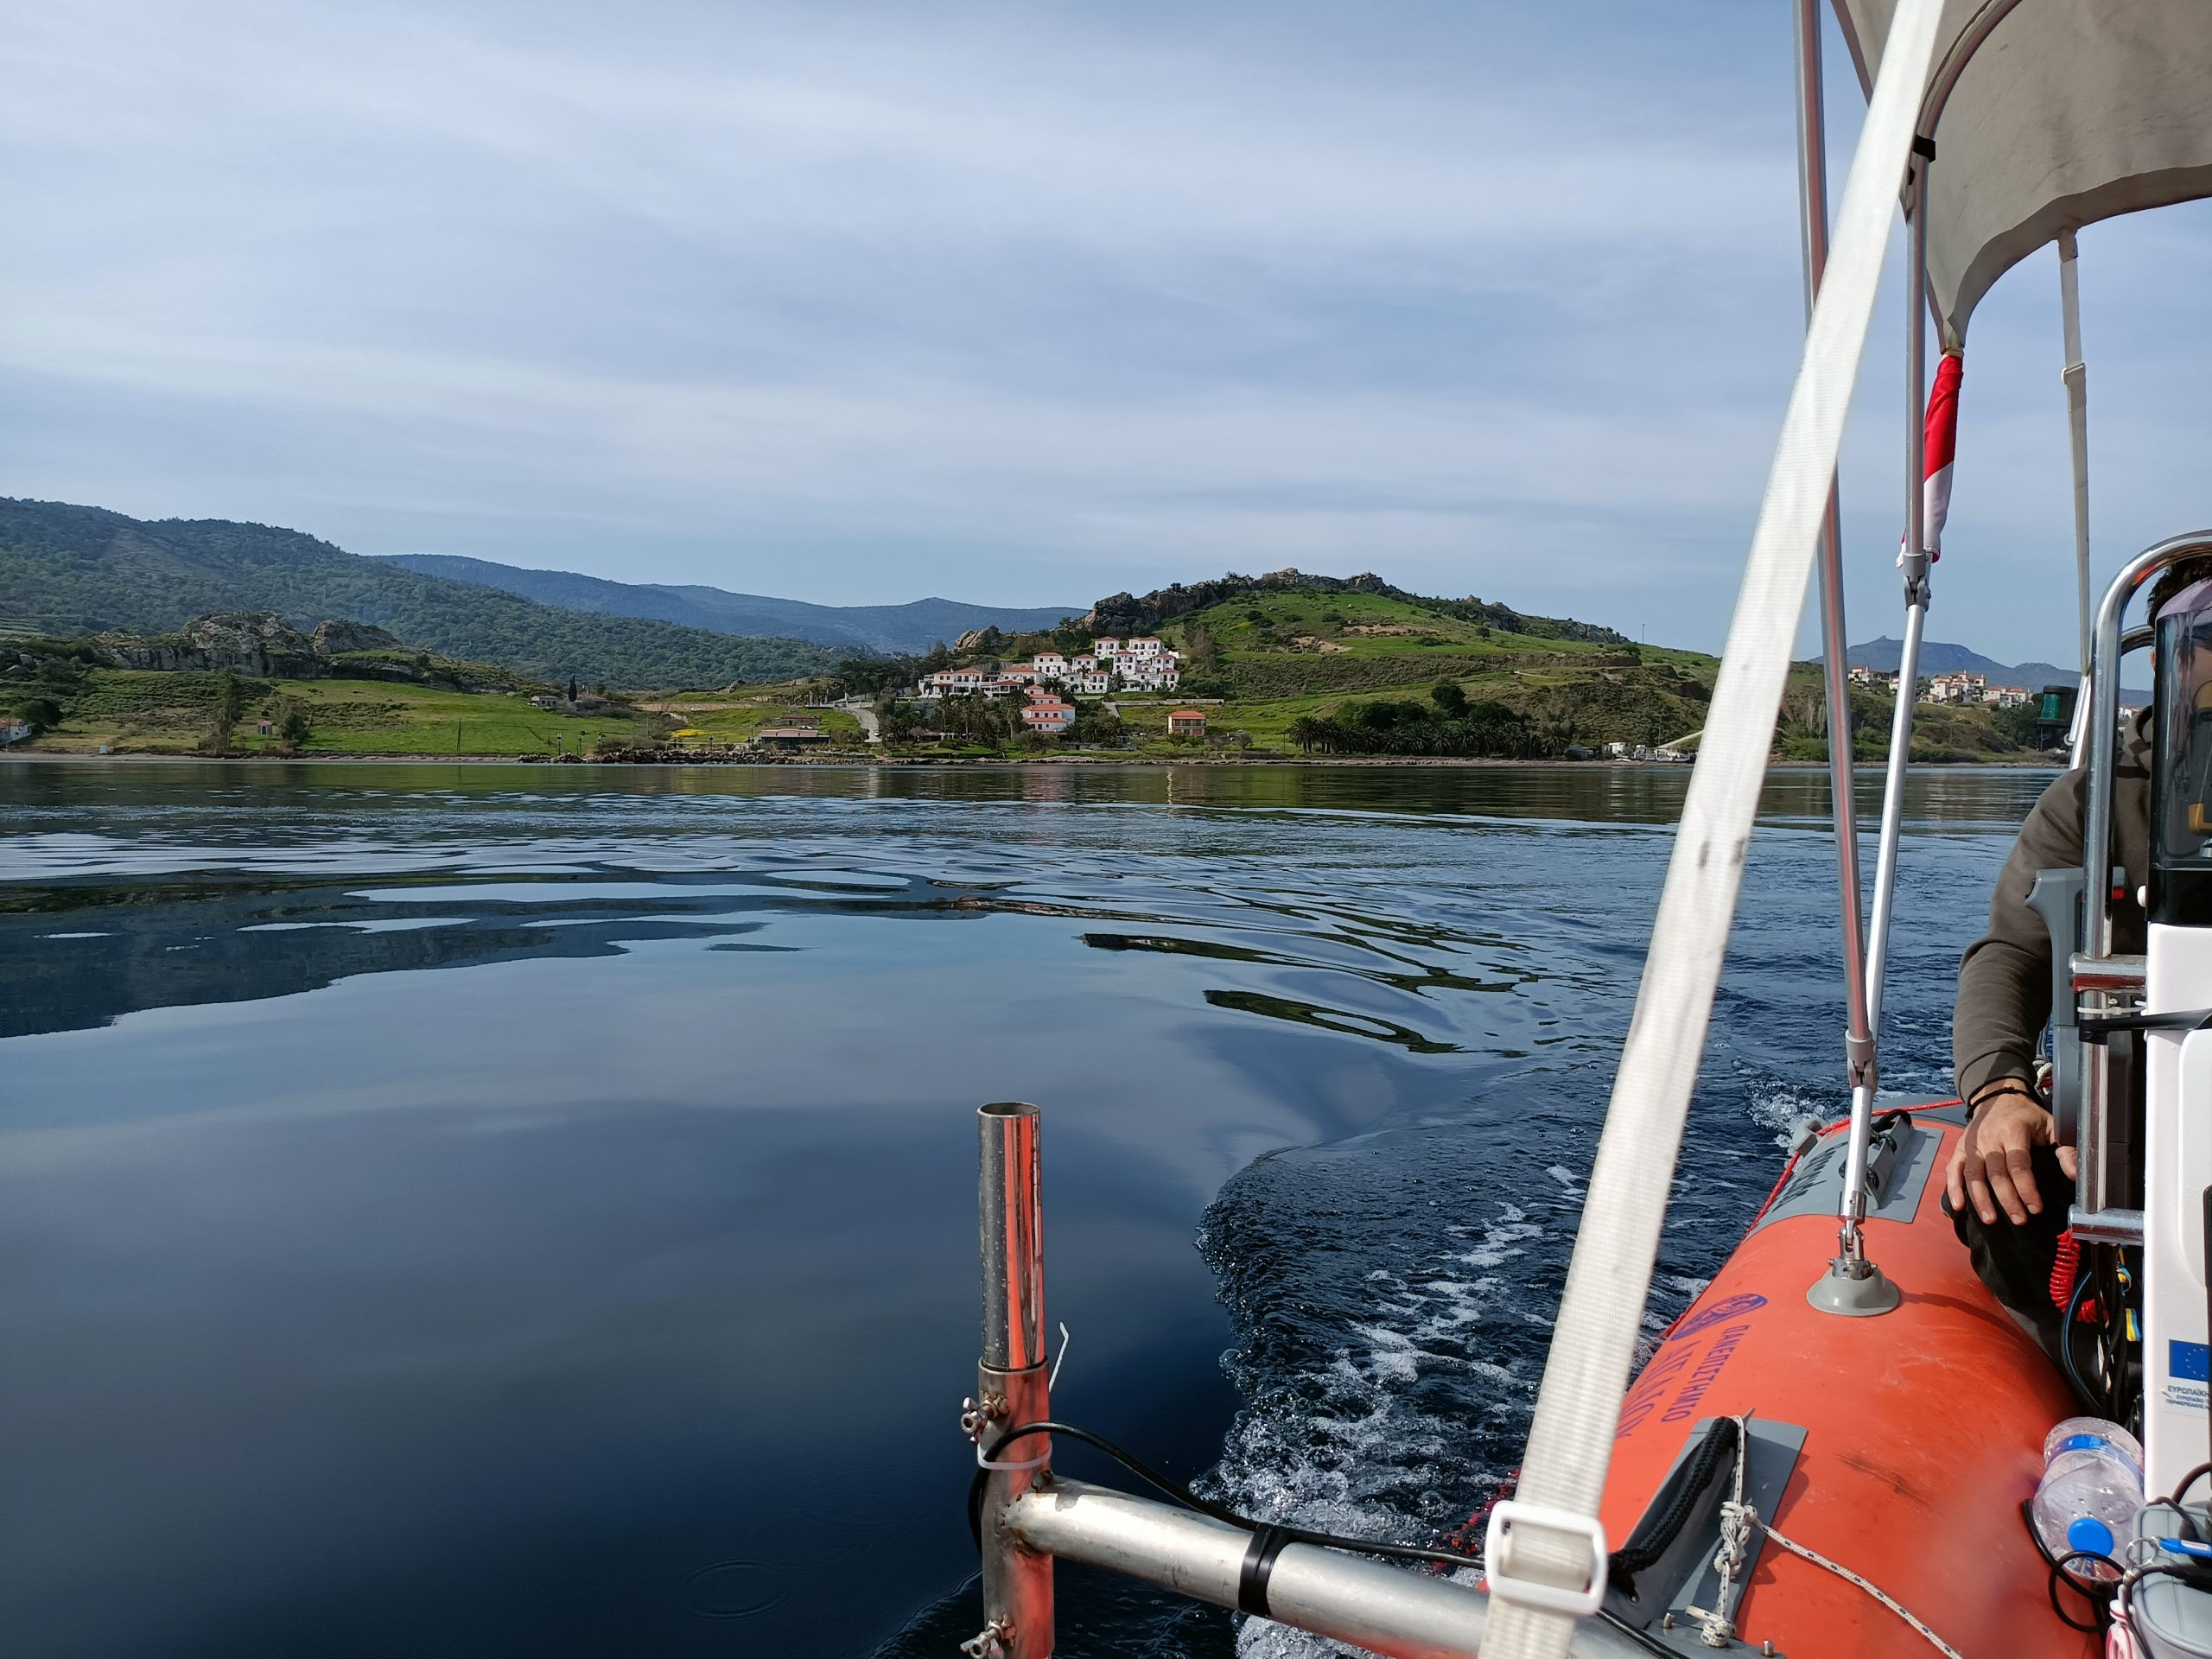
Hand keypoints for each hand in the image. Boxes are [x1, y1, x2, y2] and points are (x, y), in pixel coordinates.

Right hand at [1946, 1087, 2077, 1225]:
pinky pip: (1954, 1169)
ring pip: (1973, 1175)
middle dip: (2007, 1200)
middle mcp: (1989, 1138)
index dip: (2026, 1188)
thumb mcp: (2052, 1126)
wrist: (1998, 1096)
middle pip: (1995, 1174)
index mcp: (2013, 1131)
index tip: (2036, 1208)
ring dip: (1981, 1199)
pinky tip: (1958, 1206)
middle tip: (2020, 1220)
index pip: (2018, 1165)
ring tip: (1991, 1220)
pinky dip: (1954, 1188)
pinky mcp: (1960, 1148)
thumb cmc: (2027, 1116)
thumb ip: (2066, 1149)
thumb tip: (2074, 1175)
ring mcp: (1972, 1144)